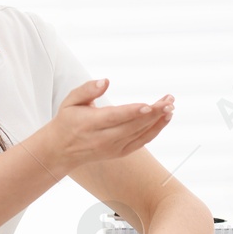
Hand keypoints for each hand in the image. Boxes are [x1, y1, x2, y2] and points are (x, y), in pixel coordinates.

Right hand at [33, 79, 173, 174]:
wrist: (62, 150)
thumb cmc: (67, 119)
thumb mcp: (70, 101)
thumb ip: (87, 89)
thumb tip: (105, 81)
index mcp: (90, 124)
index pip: (115, 118)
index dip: (133, 112)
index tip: (149, 105)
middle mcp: (103, 139)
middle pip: (132, 126)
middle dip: (152, 113)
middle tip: (169, 100)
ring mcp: (113, 148)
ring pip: (140, 134)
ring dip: (157, 120)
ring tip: (170, 105)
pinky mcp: (120, 152)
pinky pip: (142, 141)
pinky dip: (155, 130)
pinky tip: (165, 117)